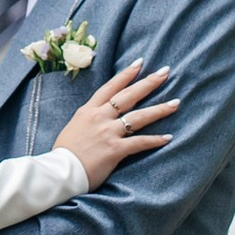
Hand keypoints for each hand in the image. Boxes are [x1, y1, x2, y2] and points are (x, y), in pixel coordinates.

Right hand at [56, 60, 179, 188]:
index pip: (111, 87)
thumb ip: (88, 118)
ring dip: (159, 109)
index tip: (140, 63)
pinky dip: (155, 140)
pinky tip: (168, 137)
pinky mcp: (115, 150)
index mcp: (88, 110)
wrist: (59, 171)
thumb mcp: (74, 127)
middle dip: (149, 83)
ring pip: (139, 117)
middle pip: (129, 96)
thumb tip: (98, 114)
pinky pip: (139, 142)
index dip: (126, 74)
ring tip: (176, 103)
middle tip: (166, 72)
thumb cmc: (64, 153)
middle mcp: (100, 117)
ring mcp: (108, 133)